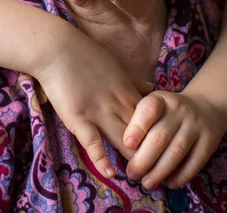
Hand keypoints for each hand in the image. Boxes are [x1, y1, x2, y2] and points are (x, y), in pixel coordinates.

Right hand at [35, 27, 148, 178]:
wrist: (59, 49)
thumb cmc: (85, 53)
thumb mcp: (116, 65)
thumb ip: (133, 81)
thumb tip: (152, 87)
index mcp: (127, 90)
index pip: (150, 117)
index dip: (159, 133)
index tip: (167, 148)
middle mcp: (117, 103)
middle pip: (141, 132)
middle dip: (151, 150)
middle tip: (161, 170)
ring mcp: (98, 112)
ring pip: (122, 139)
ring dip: (132, 158)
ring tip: (142, 177)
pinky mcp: (78, 118)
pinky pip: (93, 142)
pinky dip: (102, 158)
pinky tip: (111, 173)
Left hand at [122, 90, 226, 189]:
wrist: (205, 106)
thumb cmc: (168, 110)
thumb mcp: (154, 103)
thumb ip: (138, 118)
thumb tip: (120, 143)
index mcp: (161, 99)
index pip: (148, 109)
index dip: (137, 127)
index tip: (127, 144)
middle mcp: (179, 110)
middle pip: (160, 137)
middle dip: (143, 159)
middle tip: (132, 173)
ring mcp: (195, 125)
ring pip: (176, 152)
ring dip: (160, 171)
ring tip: (147, 183)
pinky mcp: (209, 141)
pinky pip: (195, 162)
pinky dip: (181, 176)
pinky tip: (169, 183)